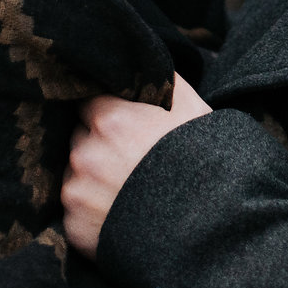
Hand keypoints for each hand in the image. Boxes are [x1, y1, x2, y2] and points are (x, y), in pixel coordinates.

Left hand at [62, 74, 210, 258]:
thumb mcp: (189, 106)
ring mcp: (77, 192)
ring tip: (129, 190)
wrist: (212, 228)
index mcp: (109, 118)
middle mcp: (85, 152)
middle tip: (130, 159)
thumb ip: (156, 78)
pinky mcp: (75, 228)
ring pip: (75, 174)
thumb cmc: (204, 160)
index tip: (121, 122)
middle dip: (97, 144)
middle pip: (79, 137)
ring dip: (93, 178)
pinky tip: (122, 216)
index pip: (87, 102)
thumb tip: (137, 59)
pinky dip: (93, 214)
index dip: (105, 111)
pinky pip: (75, 213)